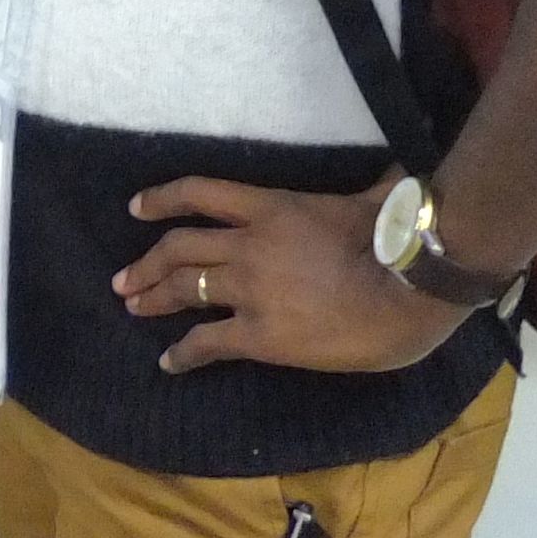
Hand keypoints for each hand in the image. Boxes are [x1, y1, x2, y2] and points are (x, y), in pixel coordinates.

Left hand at [115, 177, 470, 374]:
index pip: (200, 193)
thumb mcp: (374, 200)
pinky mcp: (260, 335)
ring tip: (133, 308)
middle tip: (124, 280)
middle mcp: (248, 244)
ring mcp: (249, 290)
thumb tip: (397, 174)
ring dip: (153, 299)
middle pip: (179, 249)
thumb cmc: (399, 243)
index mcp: (271, 207)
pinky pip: (207, 343)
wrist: (412, 292)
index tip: (135, 208)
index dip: (162, 199)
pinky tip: (169, 363)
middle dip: (146, 264)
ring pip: (184, 290)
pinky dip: (183, 354)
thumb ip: (369, 188)